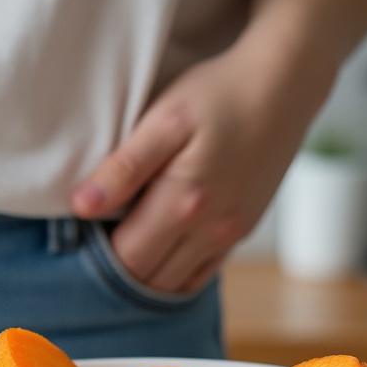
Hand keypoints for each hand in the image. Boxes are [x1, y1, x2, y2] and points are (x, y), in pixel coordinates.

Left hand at [71, 40, 335, 292]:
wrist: (285, 84)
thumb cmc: (220, 94)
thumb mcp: (163, 121)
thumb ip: (123, 168)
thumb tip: (81, 207)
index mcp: (185, 204)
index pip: (126, 259)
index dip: (96, 252)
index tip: (81, 229)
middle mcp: (212, 231)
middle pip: (148, 278)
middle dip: (116, 267)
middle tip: (95, 236)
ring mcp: (231, 235)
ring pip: (174, 283)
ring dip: (143, 273)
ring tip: (122, 240)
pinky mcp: (243, 231)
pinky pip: (200, 274)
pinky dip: (172, 271)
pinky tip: (155, 247)